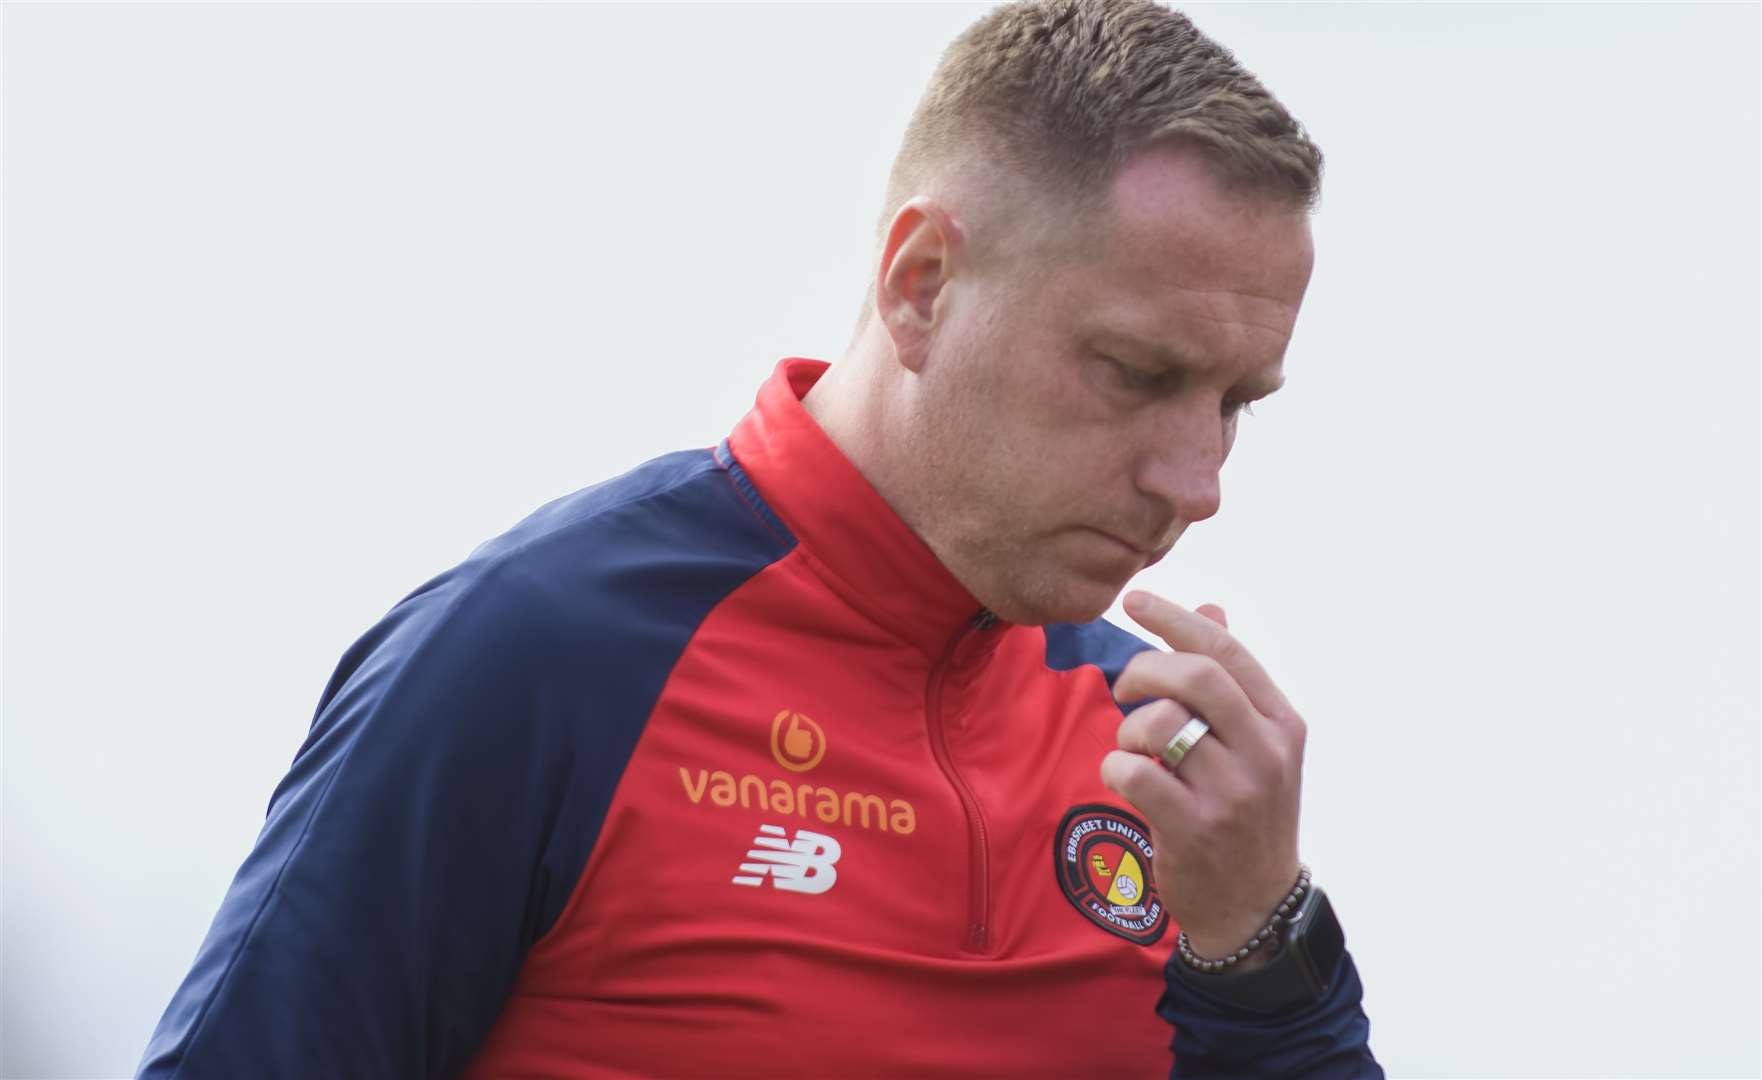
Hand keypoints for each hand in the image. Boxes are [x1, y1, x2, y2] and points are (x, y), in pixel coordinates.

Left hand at [1099, 590, 1305, 970]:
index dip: (1176, 620)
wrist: (1254, 908)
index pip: (1226, 652)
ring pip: (1160, 725)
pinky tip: (1126, 781)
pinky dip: (1116, 768)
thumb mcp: (1254, 746)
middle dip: (1145, 669)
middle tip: (1125, 687)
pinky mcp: (1196, 830)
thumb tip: (1210, 609)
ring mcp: (1234, 794)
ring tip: (1134, 750)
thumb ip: (1231, 681)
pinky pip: (1135, 774)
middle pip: (1196, 678)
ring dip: (1129, 729)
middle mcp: (1266, 753)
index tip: (1135, 600)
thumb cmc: (1245, 815)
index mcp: (1282, 723)